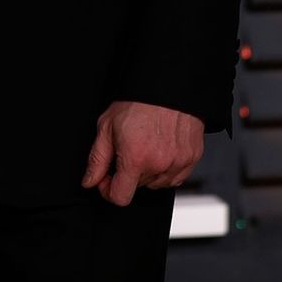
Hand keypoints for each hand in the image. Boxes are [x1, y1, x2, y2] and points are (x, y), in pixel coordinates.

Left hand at [81, 100, 202, 206]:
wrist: (168, 85)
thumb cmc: (137, 102)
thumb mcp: (107, 126)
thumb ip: (97, 159)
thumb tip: (89, 181)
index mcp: (135, 158)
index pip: (119, 197)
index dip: (108, 189)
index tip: (106, 177)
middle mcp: (159, 165)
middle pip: (137, 187)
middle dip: (127, 173)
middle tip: (126, 148)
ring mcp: (178, 163)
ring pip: (156, 184)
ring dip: (147, 172)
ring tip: (144, 146)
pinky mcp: (192, 159)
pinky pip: (175, 178)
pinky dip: (165, 170)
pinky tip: (160, 149)